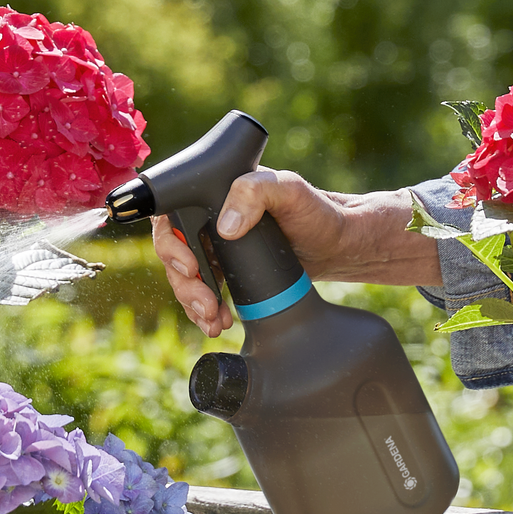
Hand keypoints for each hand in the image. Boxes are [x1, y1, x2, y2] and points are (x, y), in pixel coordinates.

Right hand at [151, 169, 443, 333]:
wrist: (343, 247)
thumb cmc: (319, 212)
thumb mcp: (290, 191)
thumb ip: (255, 193)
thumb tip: (225, 229)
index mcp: (216, 191)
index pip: (170, 213)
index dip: (169, 242)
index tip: (188, 265)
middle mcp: (213, 216)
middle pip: (175, 250)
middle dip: (183, 282)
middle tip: (205, 303)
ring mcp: (220, 245)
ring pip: (187, 276)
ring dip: (192, 301)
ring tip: (213, 320)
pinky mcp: (232, 269)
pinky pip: (205, 290)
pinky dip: (205, 310)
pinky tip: (218, 322)